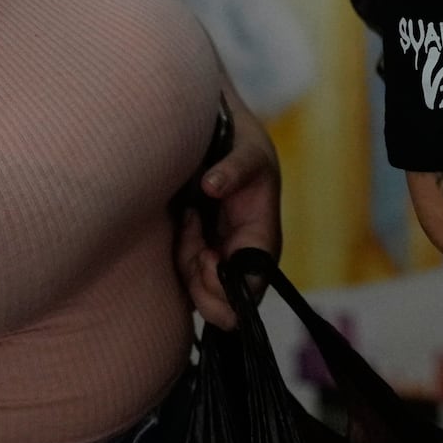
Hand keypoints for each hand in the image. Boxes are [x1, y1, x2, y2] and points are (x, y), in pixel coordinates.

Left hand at [175, 99, 281, 329]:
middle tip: (192, 231)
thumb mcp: (247, 151)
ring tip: (190, 217)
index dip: (222, 286)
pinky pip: (186, 280)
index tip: (207, 254)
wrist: (226, 140)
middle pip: (220, 303)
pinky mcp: (203, 258)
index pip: (248, 293)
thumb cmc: (244, 148)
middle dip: (197, 275)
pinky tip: (186, 223)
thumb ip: (234, 167)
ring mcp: (224, 263)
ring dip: (186, 260)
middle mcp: (245, 262)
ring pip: (198, 294)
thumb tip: (211, 186)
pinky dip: (179, 257)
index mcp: (263, 245)